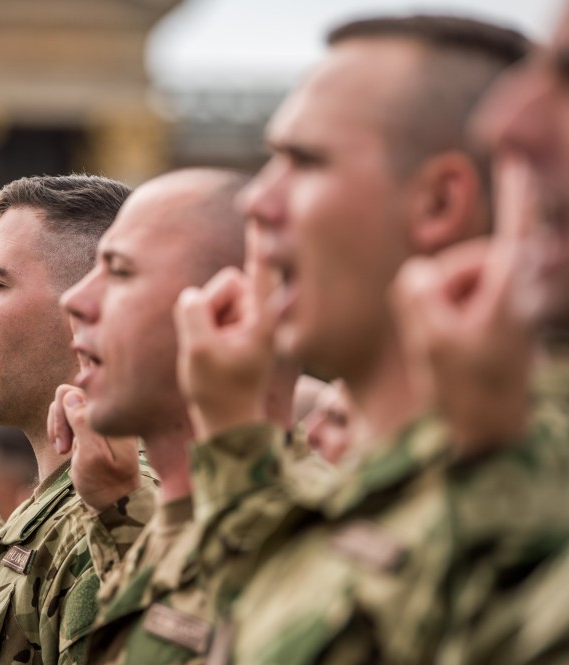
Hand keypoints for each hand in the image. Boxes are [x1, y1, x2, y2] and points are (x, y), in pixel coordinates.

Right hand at [48, 385, 140, 513]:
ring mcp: (98, 415)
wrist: (112, 502)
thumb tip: (72, 394)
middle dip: (60, 419)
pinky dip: (59, 428)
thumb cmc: (105, 483)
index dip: (67, 407)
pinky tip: (63, 448)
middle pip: (71, 392)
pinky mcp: (89, 424)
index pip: (83, 387)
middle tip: (62, 448)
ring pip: (66, 402)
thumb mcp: (92, 455)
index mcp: (114, 413)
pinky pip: (66, 412)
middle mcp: (107, 409)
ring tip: (62, 450)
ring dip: (58, 425)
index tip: (67, 439)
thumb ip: (83, 422)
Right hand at [174, 246, 278, 439]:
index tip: (264, 208)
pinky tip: (216, 349)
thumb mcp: (198, 350)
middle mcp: (264, 312)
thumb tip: (194, 295)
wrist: (227, 420)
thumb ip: (194, 310)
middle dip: (212, 307)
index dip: (260, 236)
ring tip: (217, 350)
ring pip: (216, 294)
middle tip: (214, 346)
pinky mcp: (243, 321)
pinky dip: (208, 323)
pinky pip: (213, 306)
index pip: (262, 267)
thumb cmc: (217, 391)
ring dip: (209, 318)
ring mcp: (253, 317)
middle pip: (226, 282)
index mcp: (265, 319)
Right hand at [391, 157, 535, 454]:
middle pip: (463, 261)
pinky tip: (447, 352)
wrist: (484, 442)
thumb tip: (418, 276)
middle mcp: (508, 294)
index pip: (516, 227)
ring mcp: (497, 311)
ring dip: (442, 310)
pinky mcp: (486, 325)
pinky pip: (450, 303)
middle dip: (446, 287)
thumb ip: (419, 293)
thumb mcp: (436, 341)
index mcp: (508, 291)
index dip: (515, 186)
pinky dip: (442, 318)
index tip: (513, 148)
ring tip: (449, 350)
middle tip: (444, 336)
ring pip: (452, 283)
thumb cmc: (468, 393)